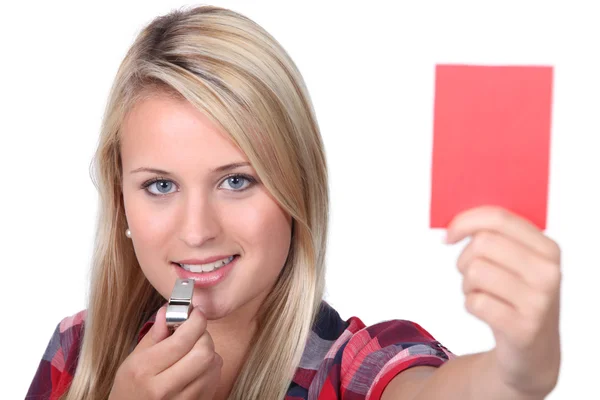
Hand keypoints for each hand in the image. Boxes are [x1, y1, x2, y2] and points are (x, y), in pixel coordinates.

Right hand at [109, 305, 222, 399]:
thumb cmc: (131, 388)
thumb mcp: (134, 360)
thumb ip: (154, 334)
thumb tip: (168, 310)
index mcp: (144, 370)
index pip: (181, 340)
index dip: (195, 321)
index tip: (196, 313)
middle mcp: (164, 387)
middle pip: (203, 353)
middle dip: (203, 336)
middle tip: (195, 333)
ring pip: (213, 364)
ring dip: (209, 351)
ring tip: (194, 352)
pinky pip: (215, 378)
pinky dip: (211, 367)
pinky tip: (197, 367)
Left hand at [446, 206, 560, 396]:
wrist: (532, 348)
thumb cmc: (515, 294)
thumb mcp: (516, 262)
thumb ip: (494, 236)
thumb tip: (453, 224)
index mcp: (547, 248)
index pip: (499, 218)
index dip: (466, 221)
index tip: (449, 234)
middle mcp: (548, 272)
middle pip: (482, 243)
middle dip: (464, 258)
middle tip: (468, 273)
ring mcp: (539, 301)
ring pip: (475, 272)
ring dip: (467, 284)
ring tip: (481, 293)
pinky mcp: (523, 327)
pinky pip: (475, 302)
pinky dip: (470, 305)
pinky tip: (487, 311)